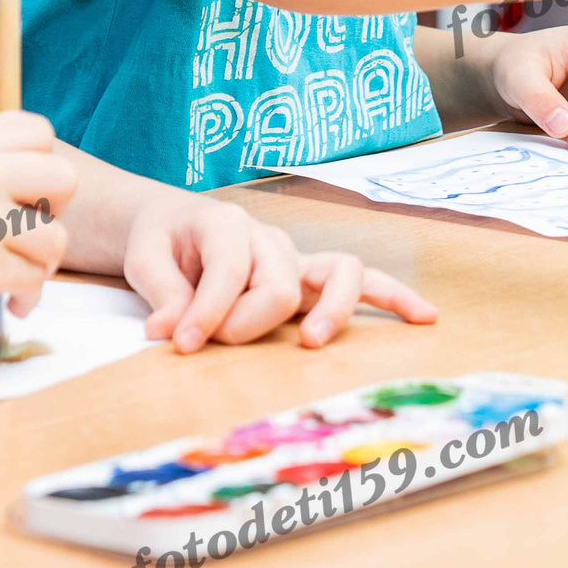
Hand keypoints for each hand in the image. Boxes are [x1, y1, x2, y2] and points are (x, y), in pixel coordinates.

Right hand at [0, 113, 75, 331]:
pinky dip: (23, 297)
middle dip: (54, 214)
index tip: (23, 197)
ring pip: (55, 240)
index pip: (40, 134)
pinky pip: (30, 282)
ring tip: (12, 279)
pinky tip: (6, 305)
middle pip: (65, 181)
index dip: (41, 168)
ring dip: (40, 265)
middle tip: (24, 238)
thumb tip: (27, 193)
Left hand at [123, 196, 436, 352]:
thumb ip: (161, 291)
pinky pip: (363, 283)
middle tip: (212, 343)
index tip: (180, 345)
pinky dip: (394, 299)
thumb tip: (169, 331)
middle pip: (281, 284)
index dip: (206, 312)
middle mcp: (271, 238)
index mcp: (228, 223)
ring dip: (332, 311)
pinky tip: (424, 318)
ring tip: (314, 341)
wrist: (171, 223)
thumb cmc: (160, 239)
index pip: (230, 272)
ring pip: (339, 274)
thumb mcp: (143, 257)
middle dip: (248, 322)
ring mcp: (297, 258)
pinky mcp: (310, 280)